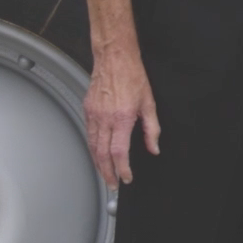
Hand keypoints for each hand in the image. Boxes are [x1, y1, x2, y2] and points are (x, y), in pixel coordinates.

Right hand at [84, 49, 158, 189]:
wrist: (114, 57)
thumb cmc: (132, 76)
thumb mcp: (149, 103)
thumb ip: (152, 129)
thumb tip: (154, 148)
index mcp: (122, 117)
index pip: (119, 152)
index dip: (122, 169)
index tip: (126, 177)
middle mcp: (105, 118)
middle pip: (103, 154)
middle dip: (108, 173)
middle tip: (113, 184)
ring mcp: (94, 114)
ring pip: (93, 146)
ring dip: (98, 163)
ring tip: (105, 174)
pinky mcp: (88, 109)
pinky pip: (89, 134)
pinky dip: (93, 148)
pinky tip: (97, 154)